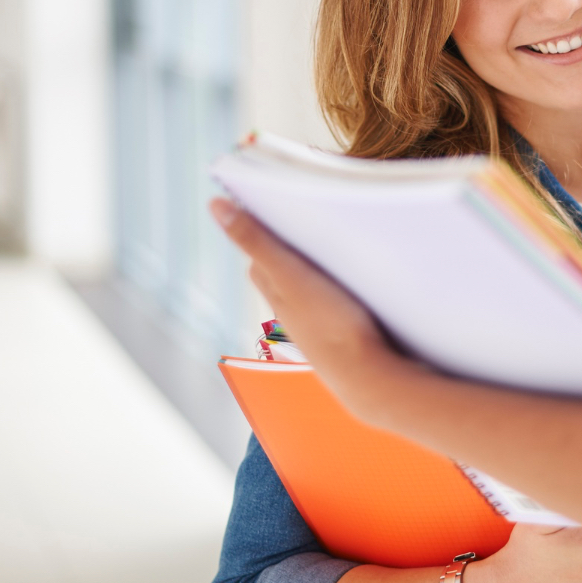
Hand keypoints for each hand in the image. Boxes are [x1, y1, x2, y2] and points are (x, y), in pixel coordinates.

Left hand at [210, 198, 396, 410]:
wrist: (365, 376)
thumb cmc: (328, 323)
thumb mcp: (290, 272)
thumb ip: (255, 239)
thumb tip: (216, 206)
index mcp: (274, 292)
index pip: (259, 257)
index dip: (264, 232)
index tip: (273, 208)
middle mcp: (289, 312)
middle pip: (281, 273)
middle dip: (288, 250)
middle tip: (305, 223)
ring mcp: (315, 327)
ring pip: (307, 292)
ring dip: (314, 273)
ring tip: (334, 250)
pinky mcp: (339, 337)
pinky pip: (331, 307)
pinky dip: (335, 292)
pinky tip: (354, 289)